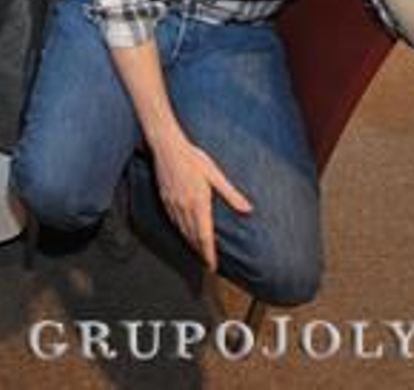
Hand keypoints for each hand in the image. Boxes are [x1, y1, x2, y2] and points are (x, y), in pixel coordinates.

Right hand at [151, 134, 251, 270]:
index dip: (209, 253)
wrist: (167, 147)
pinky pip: (173, 221)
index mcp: (199, 203)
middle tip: (208, 264)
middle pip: (192, 237)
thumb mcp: (215, 174)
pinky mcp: (165, 199)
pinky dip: (181, 231)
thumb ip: (231, 194)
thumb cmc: (193, 158)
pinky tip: (184, 232)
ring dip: (191, 244)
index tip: (213, 266)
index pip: (204, 236)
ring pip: (182, 230)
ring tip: (199, 252)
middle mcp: (184, 207)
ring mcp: (173, 204)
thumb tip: (248, 209)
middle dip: (201, 252)